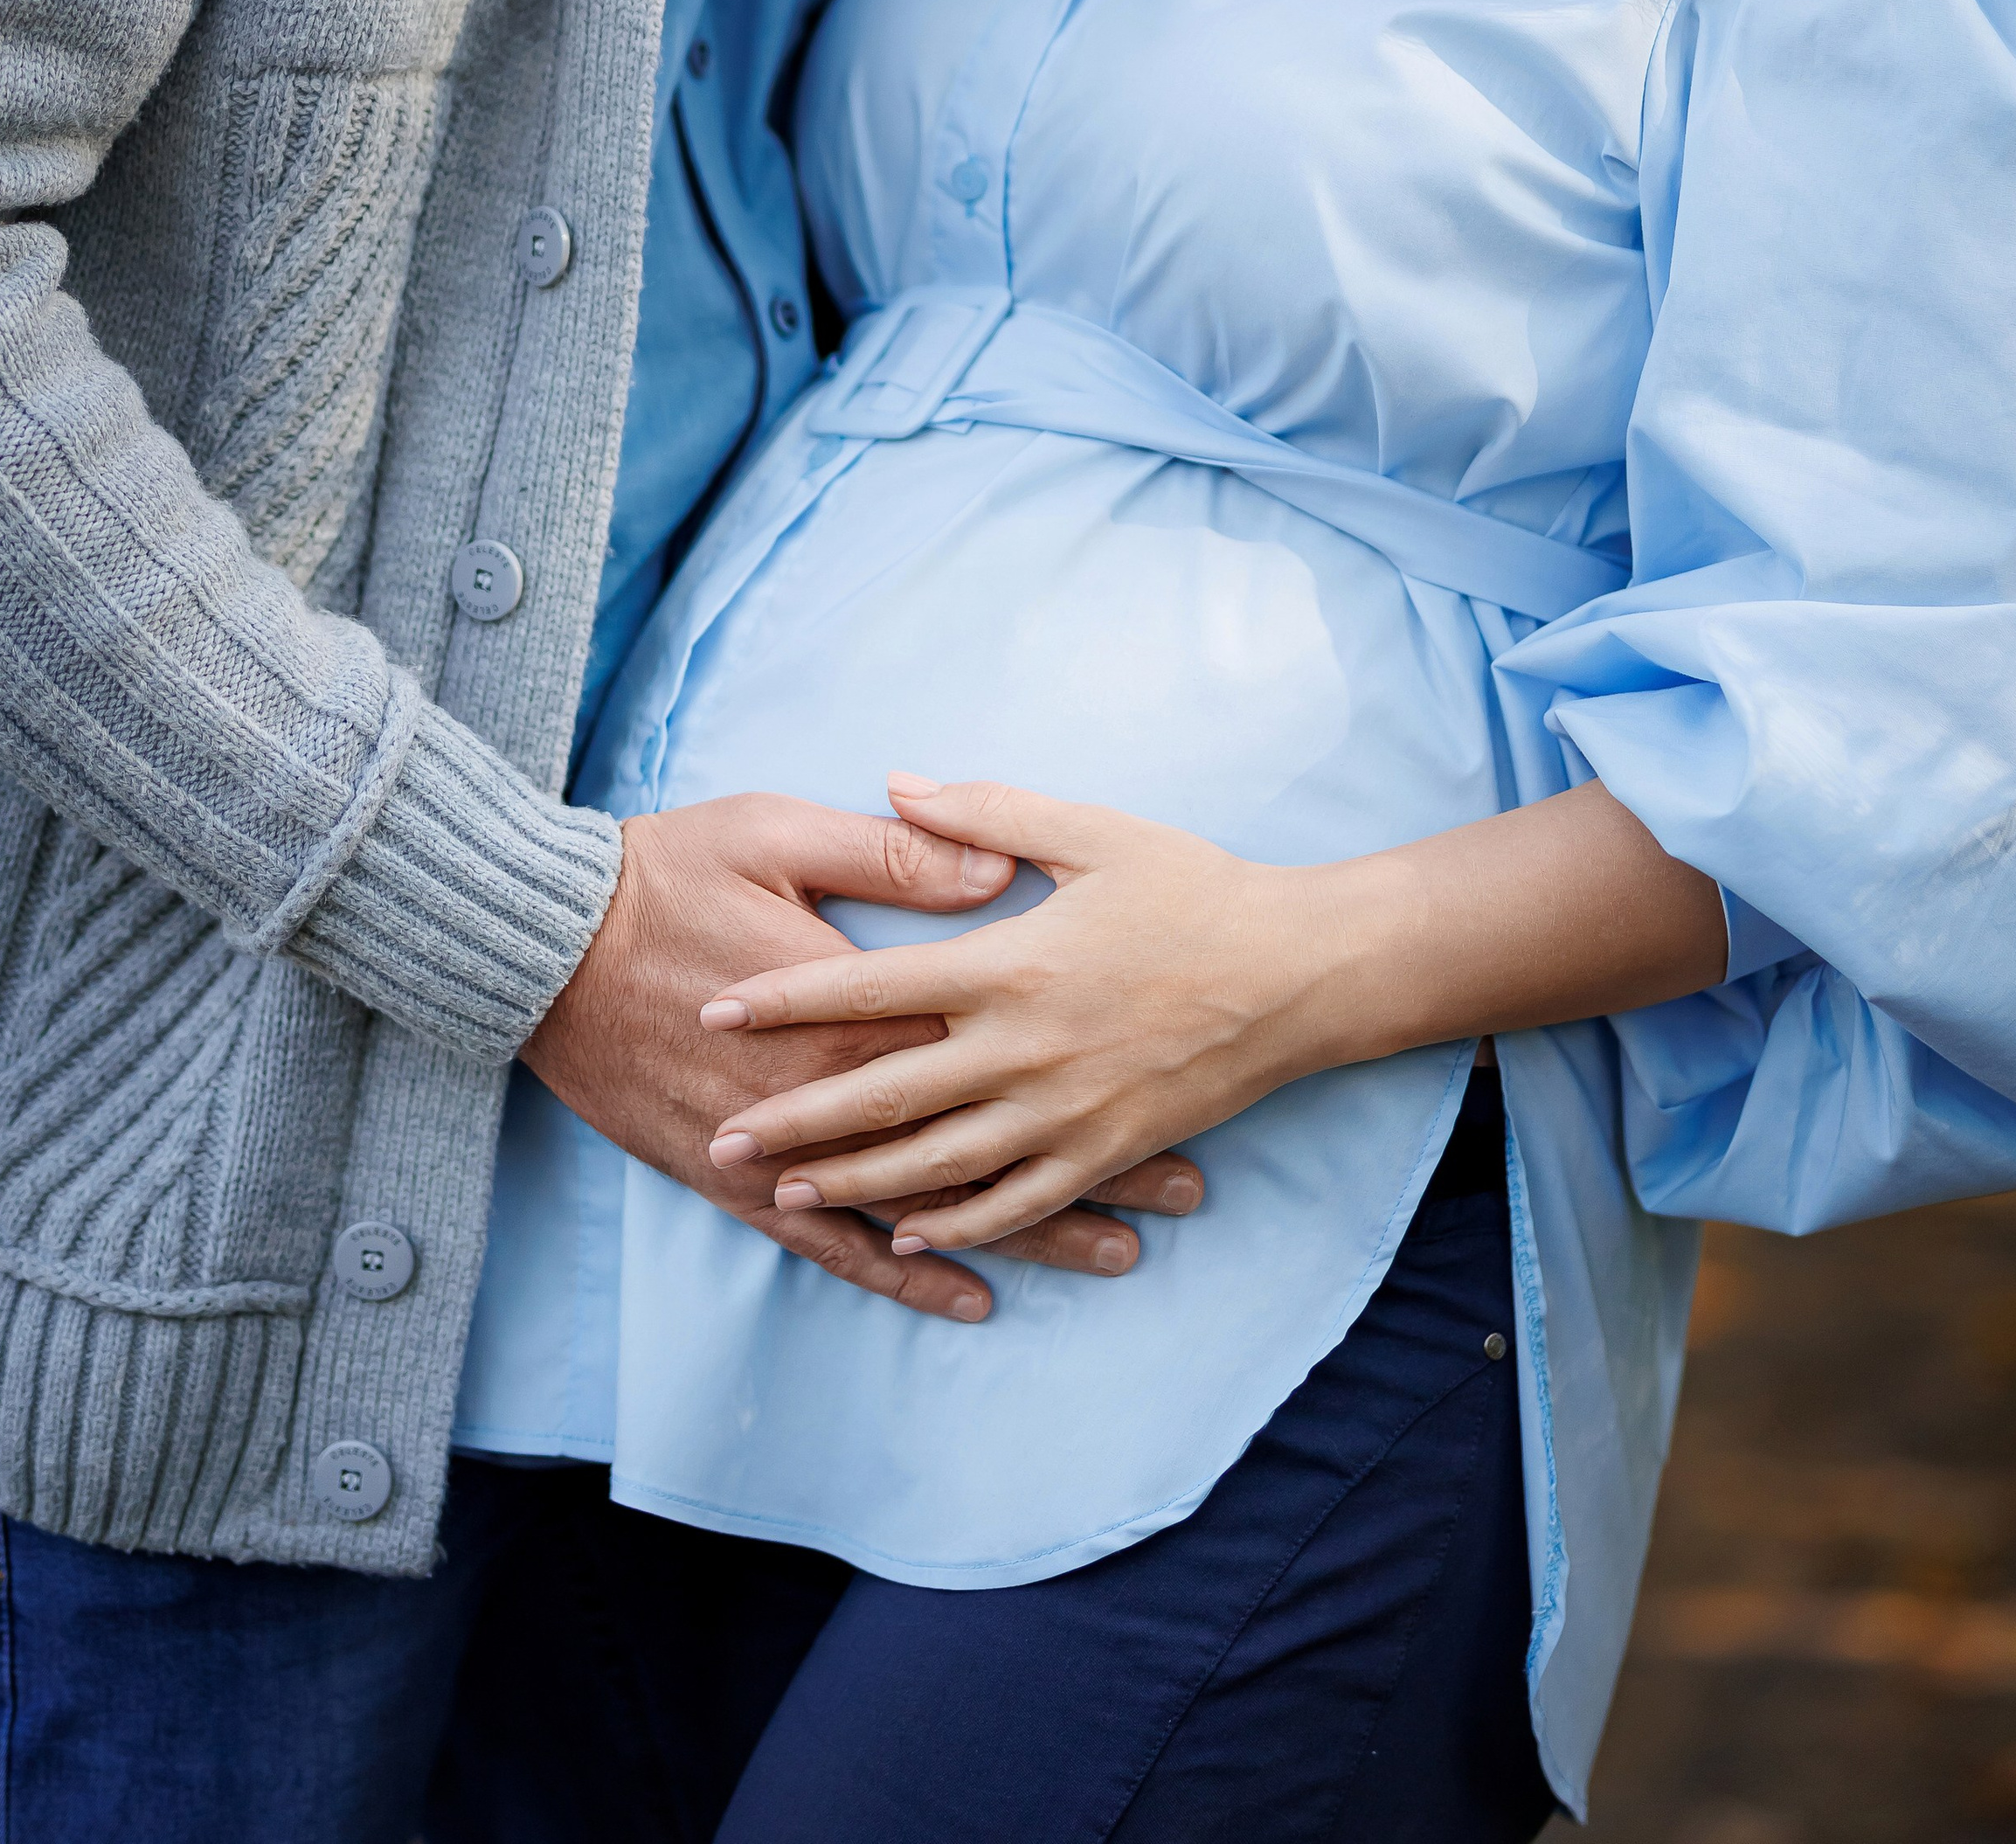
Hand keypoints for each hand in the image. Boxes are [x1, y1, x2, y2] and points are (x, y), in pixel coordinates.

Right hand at [524, 790, 1203, 1320]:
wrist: (541, 948)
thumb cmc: (665, 871)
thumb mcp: (782, 832)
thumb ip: (893, 854)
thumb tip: (996, 874)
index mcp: (859, 1001)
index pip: (1002, 1043)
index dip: (1091, 1067)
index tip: (1181, 1090)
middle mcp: (838, 1090)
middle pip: (990, 1139)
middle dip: (1094, 1169)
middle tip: (1185, 1196)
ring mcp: (788, 1147)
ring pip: (931, 1206)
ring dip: (1027, 1231)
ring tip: (1118, 1255)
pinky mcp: (740, 1180)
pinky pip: (836, 1246)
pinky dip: (905, 1273)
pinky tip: (966, 1297)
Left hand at [698, 777, 1352, 1255]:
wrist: (1299, 973)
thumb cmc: (1195, 890)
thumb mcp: (1091, 831)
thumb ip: (984, 812)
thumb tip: (895, 781)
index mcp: (1011, 964)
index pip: (871, 985)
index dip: (787, 1000)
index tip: (716, 1010)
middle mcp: (1025, 1048)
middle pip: (883, 1093)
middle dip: (794, 1120)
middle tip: (719, 1138)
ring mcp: (1064, 1112)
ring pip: (935, 1164)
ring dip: (852, 1183)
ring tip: (782, 1193)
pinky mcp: (1103, 1151)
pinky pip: (1012, 1201)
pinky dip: (952, 1225)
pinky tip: (900, 1234)